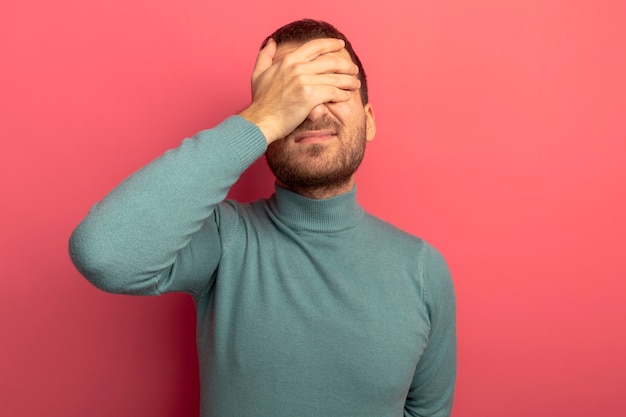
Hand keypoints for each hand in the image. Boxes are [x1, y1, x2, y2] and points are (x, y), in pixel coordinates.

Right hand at [239, 38, 360, 143]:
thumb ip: (265, 56)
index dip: (331, 44)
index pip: (315, 46)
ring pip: (334, 78)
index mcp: (289, 60)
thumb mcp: (258, 73)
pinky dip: (342, 94)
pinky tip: (346, 96)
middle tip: (353, 69)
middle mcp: (298, 67)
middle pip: (330, 62)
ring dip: (348, 81)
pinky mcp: (310, 96)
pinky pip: (332, 92)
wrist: (261, 120)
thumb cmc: (260, 101)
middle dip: (345, 65)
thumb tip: (271, 43)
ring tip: (355, 84)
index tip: (340, 45)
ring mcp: (304, 81)